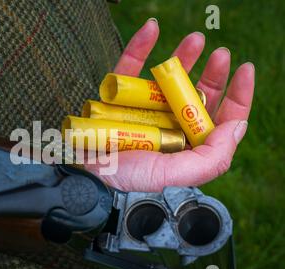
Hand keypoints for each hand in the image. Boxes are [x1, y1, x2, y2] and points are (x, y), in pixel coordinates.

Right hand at [85, 18, 254, 191]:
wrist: (84, 171)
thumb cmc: (126, 177)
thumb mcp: (172, 176)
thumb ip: (211, 159)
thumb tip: (237, 126)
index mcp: (185, 145)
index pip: (218, 120)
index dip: (236, 96)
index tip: (243, 70)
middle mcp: (167, 125)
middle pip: (197, 96)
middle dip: (212, 74)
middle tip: (221, 55)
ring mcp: (143, 108)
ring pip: (168, 79)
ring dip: (183, 57)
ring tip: (195, 39)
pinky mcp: (118, 95)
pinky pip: (131, 67)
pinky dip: (141, 47)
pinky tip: (152, 30)